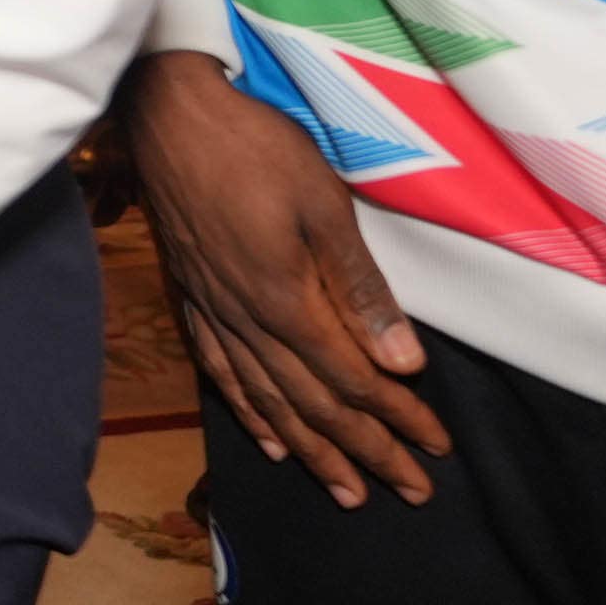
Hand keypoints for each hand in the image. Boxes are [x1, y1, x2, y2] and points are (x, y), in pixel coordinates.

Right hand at [124, 49, 446, 506]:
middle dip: (365, 451)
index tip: (436, 448)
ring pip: (267, 402)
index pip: (352, 380)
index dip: (398, 419)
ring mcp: (214, 313)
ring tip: (346, 491)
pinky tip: (268, 440)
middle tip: (409, 491)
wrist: (168, 113)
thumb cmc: (255, 147)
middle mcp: (247, 322)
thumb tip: (402, 363)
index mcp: (284, 302)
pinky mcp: (192, 297)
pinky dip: (249, 414)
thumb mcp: (324, 205)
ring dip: (311, 451)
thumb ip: (360, 288)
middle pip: (313, 405)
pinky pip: (221, 373)